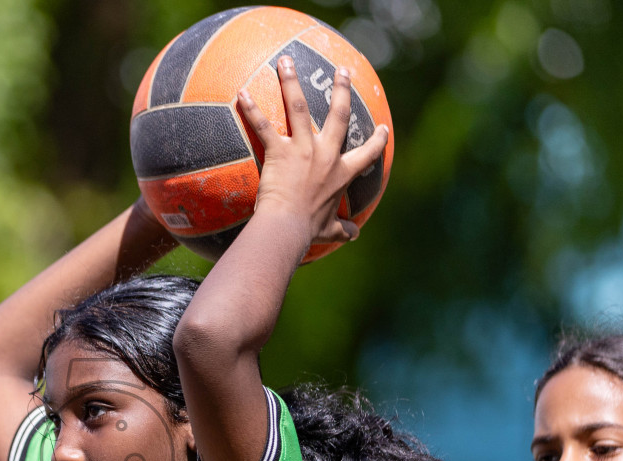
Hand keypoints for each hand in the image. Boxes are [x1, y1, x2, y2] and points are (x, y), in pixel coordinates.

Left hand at [236, 56, 388, 248]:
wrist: (288, 227)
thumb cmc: (307, 230)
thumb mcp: (329, 230)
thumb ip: (341, 230)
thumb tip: (353, 235)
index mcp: (341, 173)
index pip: (366, 154)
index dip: (377, 140)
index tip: (382, 127)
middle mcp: (326, 155)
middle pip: (339, 115)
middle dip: (342, 90)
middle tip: (343, 71)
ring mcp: (303, 149)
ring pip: (300, 108)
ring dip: (292, 82)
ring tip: (286, 62)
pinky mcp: (279, 151)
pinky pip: (263, 126)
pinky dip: (251, 109)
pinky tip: (241, 93)